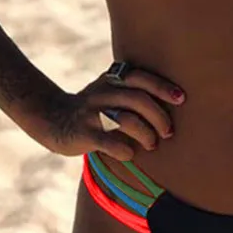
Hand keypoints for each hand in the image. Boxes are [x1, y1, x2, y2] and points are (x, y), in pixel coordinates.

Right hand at [31, 66, 184, 159]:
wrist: (52, 118)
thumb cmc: (93, 107)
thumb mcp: (110, 89)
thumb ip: (133, 89)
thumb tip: (173, 98)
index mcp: (112, 79)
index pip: (141, 78)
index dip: (162, 87)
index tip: (181, 98)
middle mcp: (102, 92)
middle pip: (138, 99)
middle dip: (159, 116)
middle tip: (168, 131)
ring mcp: (91, 113)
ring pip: (126, 119)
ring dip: (146, 133)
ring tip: (152, 144)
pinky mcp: (82, 133)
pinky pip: (108, 142)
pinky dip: (124, 149)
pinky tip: (130, 154)